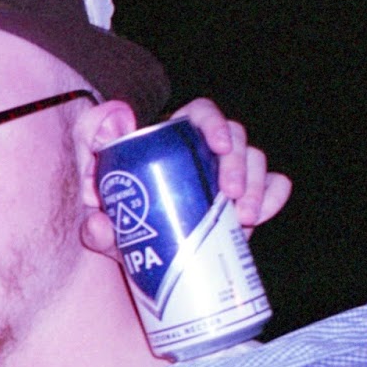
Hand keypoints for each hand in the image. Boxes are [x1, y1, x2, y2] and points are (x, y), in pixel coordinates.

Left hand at [83, 98, 292, 253]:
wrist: (142, 252)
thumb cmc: (120, 223)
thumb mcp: (100, 220)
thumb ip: (91, 222)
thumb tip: (98, 223)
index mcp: (172, 139)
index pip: (200, 114)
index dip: (215, 124)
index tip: (220, 147)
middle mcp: (204, 152)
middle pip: (235, 138)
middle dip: (239, 164)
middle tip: (231, 197)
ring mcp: (227, 174)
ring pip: (256, 161)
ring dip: (258, 186)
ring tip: (245, 219)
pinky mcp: (245, 199)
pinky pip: (273, 186)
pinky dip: (274, 195)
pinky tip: (264, 213)